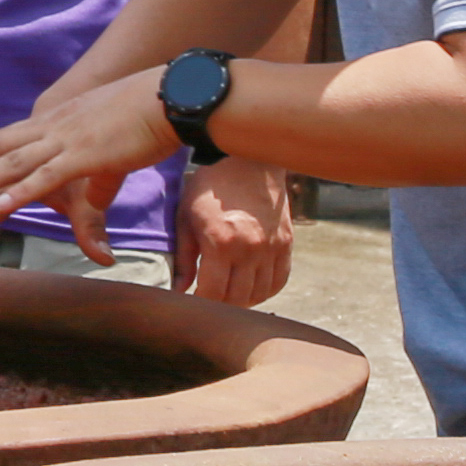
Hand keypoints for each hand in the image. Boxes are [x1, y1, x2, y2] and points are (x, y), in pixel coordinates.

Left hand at [0, 70, 175, 260]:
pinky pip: (44, 177)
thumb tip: (97, 245)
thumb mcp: (104, 170)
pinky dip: (18, 192)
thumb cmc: (137, 127)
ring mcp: (60, 141)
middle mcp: (44, 131)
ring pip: (7, 165)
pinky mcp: (84, 155)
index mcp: (45, 129)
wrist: (169, 95)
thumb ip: (92, 208)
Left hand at [171, 158, 297, 306]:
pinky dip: (264, 290)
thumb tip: (178, 290)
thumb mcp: (186, 217)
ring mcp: (272, 247)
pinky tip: (250, 286)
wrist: (248, 160)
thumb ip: (183, 257)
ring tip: (227, 295)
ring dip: (242, 301)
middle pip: (237, 299)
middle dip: (219, 306)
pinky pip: (279, 281)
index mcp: (221, 242)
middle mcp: (250, 248)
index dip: (200, 305)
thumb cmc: (209, 187)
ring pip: (259, 294)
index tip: (192, 304)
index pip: (212, 293)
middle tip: (208, 300)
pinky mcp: (287, 243)